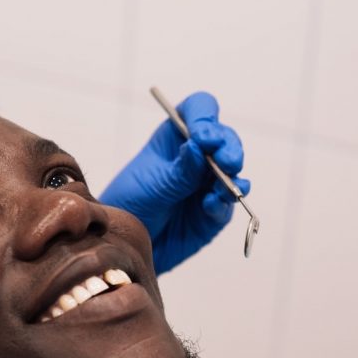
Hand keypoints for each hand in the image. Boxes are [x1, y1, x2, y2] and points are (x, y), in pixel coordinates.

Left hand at [100, 92, 250, 273]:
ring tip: (221, 187)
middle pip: (224, 138)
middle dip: (228, 148)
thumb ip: (179, 170)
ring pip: (233, 170)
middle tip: (227, 162)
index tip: (204, 138)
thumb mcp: (151, 185)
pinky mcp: (214, 211)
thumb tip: (200, 146)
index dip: (206, 118)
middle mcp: (196, 156)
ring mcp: (208, 183)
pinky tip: (210, 205)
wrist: (124, 246)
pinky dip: (223, 203)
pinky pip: (227, 203)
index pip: (199, 111)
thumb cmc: (128, 206)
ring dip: (232, 176)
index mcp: (175, 137)